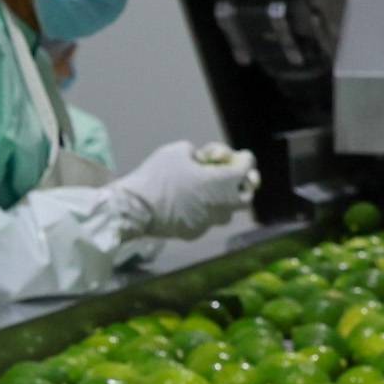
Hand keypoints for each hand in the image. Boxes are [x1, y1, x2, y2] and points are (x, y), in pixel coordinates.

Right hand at [110, 141, 257, 240]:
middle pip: (246, 196)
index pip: (247, 167)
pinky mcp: (195, 232)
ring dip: (224, 201)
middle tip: (230, 176)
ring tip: (209, 192)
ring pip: (228, 213)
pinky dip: (203, 212)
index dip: (242, 158)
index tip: (237, 156)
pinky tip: (189, 204)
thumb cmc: (159, 175)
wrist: (137, 208)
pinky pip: (207, 221)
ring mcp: (210, 222)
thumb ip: (197, 152)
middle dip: (241, 184)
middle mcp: (223, 205)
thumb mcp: (178, 150)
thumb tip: (200, 160)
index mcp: (224, 182)